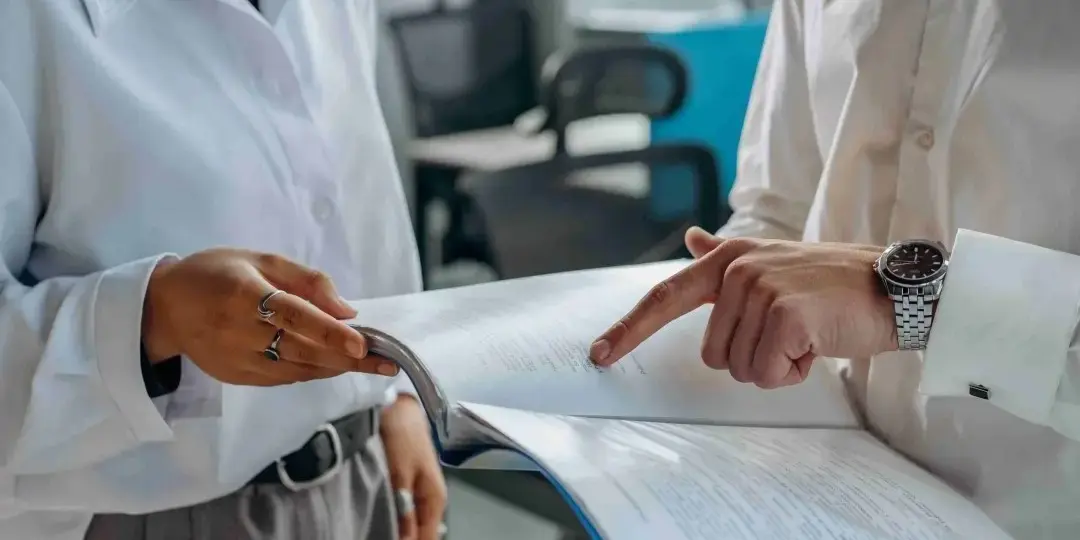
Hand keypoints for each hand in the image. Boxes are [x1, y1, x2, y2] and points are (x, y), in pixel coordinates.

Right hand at [142, 248, 399, 385]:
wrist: (164, 307)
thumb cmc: (216, 273)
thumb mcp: (260, 259)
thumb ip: (305, 281)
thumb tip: (346, 309)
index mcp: (243, 294)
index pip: (294, 316)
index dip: (329, 332)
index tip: (361, 343)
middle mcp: (238, 331)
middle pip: (302, 349)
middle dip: (348, 358)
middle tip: (386, 362)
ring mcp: (236, 358)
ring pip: (297, 369)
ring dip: (335, 367)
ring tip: (369, 363)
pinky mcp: (236, 376)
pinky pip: (283, 377)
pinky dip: (312, 371)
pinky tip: (333, 364)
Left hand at [381, 395, 446, 539]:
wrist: (400, 406)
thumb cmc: (402, 436)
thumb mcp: (401, 474)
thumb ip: (405, 511)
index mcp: (435, 500)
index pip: (427, 539)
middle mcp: (432, 500)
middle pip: (421, 533)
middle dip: (404, 538)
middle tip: (374, 536)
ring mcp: (422, 493)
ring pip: (413, 524)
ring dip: (398, 530)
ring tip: (373, 532)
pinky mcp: (410, 485)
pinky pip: (407, 513)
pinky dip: (394, 519)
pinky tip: (378, 519)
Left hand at [590, 227, 897, 388]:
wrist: (895, 287)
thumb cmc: (833, 284)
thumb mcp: (773, 261)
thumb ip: (725, 254)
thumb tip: (692, 237)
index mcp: (728, 259)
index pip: (665, 296)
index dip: (630, 328)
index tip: (600, 353)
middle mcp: (738, 270)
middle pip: (712, 354)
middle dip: (752, 357)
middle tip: (791, 333)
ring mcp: (760, 289)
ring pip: (739, 368)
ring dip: (775, 365)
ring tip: (807, 334)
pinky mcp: (785, 315)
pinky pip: (767, 374)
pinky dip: (794, 371)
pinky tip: (818, 343)